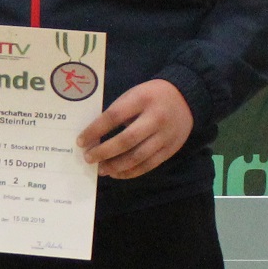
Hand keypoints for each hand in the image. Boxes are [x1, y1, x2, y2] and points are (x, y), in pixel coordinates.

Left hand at [78, 79, 192, 179]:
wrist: (187, 98)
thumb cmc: (151, 96)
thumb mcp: (134, 95)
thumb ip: (117, 112)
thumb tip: (94, 137)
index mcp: (142, 99)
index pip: (114, 116)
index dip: (95, 130)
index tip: (80, 141)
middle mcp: (156, 118)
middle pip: (126, 140)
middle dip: (104, 152)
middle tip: (88, 158)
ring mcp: (165, 136)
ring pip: (138, 157)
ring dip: (116, 166)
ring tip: (101, 170)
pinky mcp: (170, 149)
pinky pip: (148, 165)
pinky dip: (130, 172)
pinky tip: (117, 173)